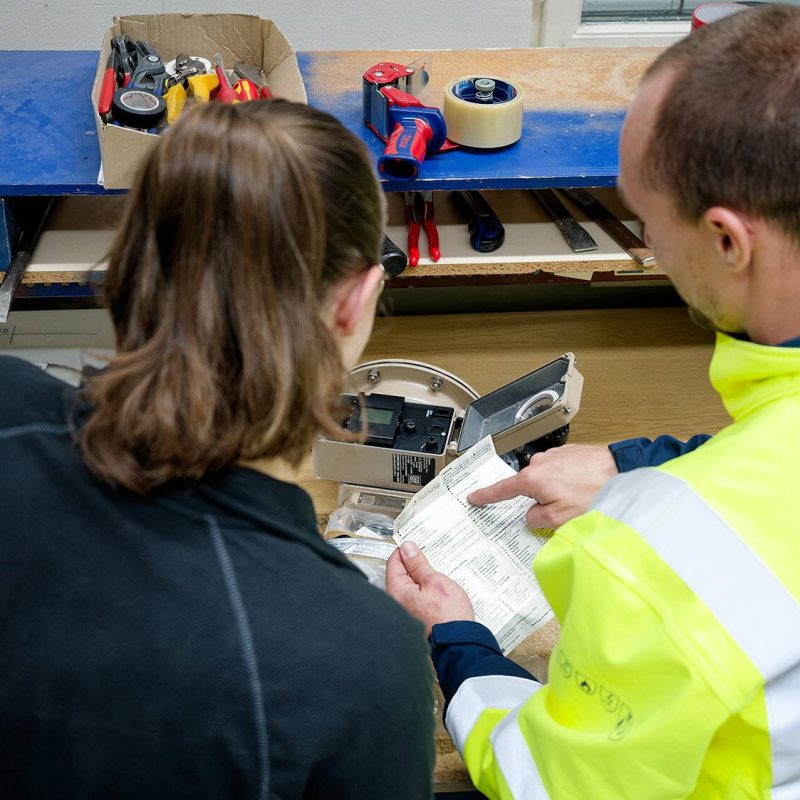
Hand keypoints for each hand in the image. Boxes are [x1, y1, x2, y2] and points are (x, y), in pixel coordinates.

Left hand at [386, 542, 473, 634]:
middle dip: (414, 565)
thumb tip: (407, 548)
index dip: (405, 551)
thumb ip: (418, 564)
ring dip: (422, 579)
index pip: (393, 562)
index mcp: (397, 591)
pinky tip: (437, 592)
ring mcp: (406, 611)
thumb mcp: (434, 581)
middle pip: (401, 574)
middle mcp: (397, 602)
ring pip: (410, 586)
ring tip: (437, 576)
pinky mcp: (416, 617)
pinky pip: (416, 597)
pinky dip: (425, 591)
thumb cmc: (447, 616)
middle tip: (429, 560)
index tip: (416, 546)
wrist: (458, 643)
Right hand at [467, 444, 617, 528]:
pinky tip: (583, 488)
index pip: (501, 490)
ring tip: (578, 498)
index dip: (486, 496)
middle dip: (539, 500)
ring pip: (547, 480)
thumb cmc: (593, 494)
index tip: (474, 497)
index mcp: (531, 479)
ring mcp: (555, 455)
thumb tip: (531, 514)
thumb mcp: (558, 519)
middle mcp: (539, 463)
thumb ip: (536, 519)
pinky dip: (568, 481)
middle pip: (529, 488)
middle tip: (560, 510)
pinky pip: (561, 472)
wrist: (620, 472)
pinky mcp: (570, 452)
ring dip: (557, 490)